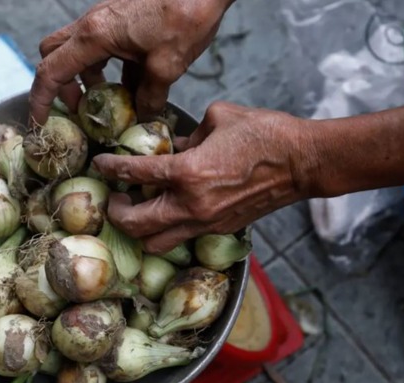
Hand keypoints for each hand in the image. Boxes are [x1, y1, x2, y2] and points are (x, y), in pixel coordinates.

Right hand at [29, 0, 232, 124]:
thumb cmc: (185, 16)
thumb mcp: (167, 67)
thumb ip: (149, 97)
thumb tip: (143, 117)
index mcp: (94, 35)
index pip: (51, 72)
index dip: (40, 101)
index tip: (39, 123)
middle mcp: (93, 24)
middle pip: (56, 55)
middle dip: (63, 86)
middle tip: (83, 110)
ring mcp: (107, 18)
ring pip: (81, 51)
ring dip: (90, 78)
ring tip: (112, 104)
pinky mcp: (123, 18)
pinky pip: (105, 46)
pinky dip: (111, 68)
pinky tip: (135, 86)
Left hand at [92, 102, 314, 252]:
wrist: (303, 163)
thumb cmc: (265, 133)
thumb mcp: (218, 118)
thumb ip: (186, 134)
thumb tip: (172, 145)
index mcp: (189, 173)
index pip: (134, 174)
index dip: (111, 168)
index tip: (100, 164)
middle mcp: (193, 205)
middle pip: (136, 225)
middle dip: (116, 212)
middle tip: (114, 198)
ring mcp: (208, 223)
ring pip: (157, 243)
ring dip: (141, 229)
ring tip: (139, 210)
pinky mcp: (222, 229)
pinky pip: (184, 237)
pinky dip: (169, 228)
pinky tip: (172, 210)